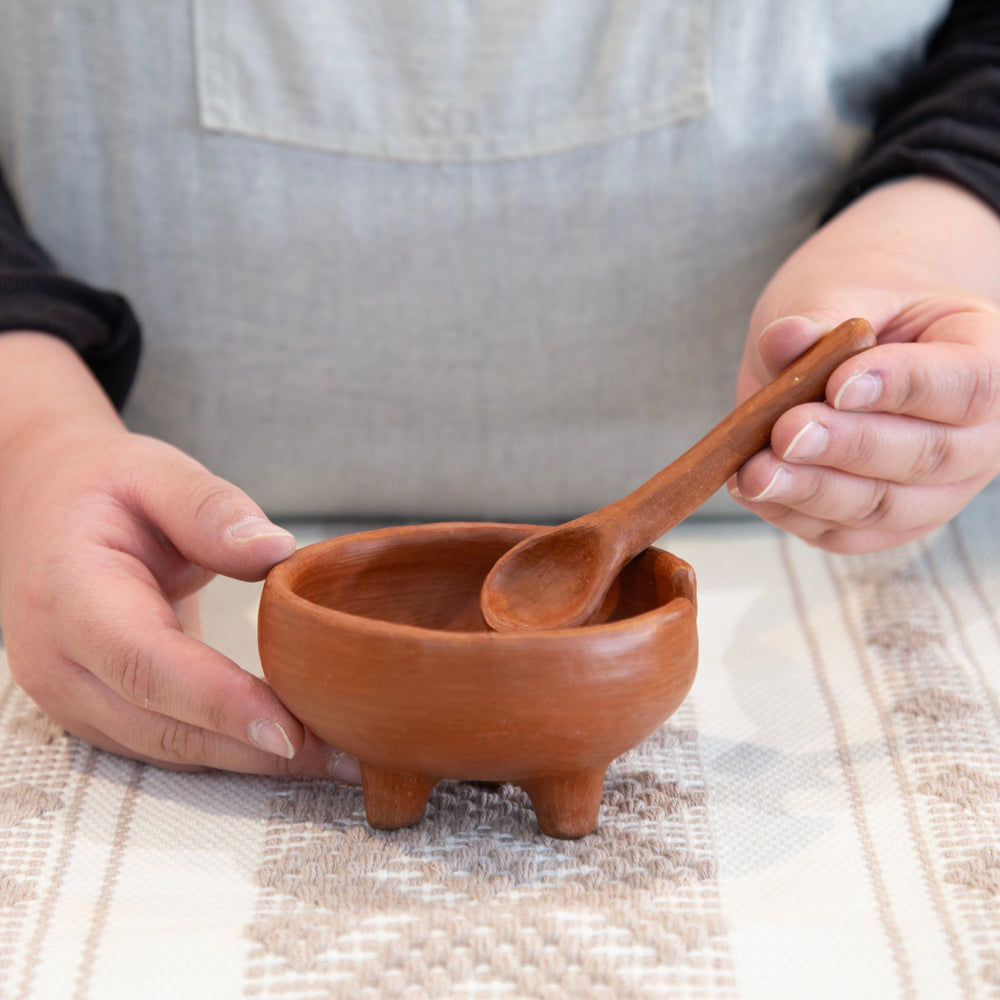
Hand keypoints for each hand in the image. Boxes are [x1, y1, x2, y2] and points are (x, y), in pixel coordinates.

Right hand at [0, 333, 358, 778]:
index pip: (146, 662)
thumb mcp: (156, 474)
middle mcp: (60, 660)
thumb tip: (276, 550)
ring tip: (333, 756)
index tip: (290, 730)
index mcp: (70, 593)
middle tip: (344, 755)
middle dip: (256, 749)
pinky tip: (287, 744)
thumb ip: (212, 511)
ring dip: (250, 761)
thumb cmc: (102, 488)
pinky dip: (228, 750)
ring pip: (167, 749)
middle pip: (163, 725)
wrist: (44, 506)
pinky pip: (165, 744)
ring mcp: (71, 695)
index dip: (219, 702)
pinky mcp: (97, 710)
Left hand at [731, 177, 999, 552]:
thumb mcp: (841, 287)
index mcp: (990, 358)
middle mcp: (978, 437)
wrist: (853, 337)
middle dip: (848, 447)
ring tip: (754, 472)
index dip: (905, 388)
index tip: (839, 384)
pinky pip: (844, 533)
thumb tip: (784, 338)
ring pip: (883, 506)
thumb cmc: (858, 307)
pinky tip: (752, 489)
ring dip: (813, 492)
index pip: (969, 385)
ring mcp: (937, 490)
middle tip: (786, 431)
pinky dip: (793, 514)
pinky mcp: (885, 523)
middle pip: (927, 456)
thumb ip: (817, 314)